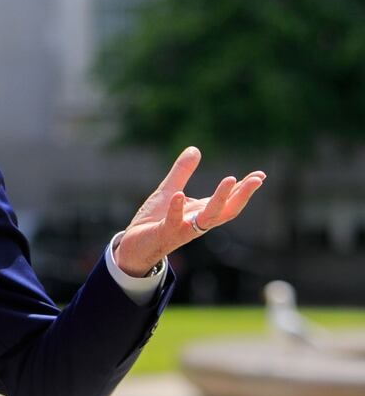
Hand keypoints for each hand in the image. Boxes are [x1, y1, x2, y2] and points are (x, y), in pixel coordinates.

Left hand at [115, 146, 265, 276]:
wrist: (134, 246)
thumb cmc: (155, 220)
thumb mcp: (169, 191)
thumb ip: (182, 172)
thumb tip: (195, 149)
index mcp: (201, 212)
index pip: (228, 201)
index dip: (244, 189)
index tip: (260, 175)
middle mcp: (197, 222)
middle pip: (226, 210)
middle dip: (242, 195)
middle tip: (257, 179)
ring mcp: (183, 229)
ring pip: (207, 218)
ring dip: (219, 199)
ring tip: (230, 179)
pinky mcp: (165, 234)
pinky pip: (173, 222)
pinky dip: (177, 209)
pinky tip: (179, 195)